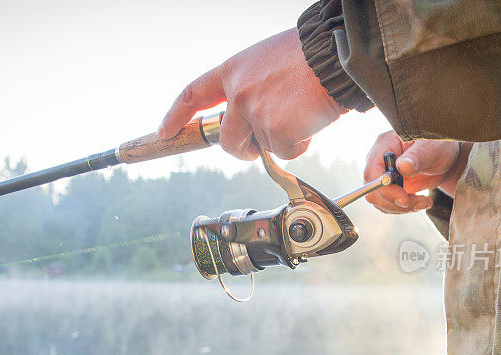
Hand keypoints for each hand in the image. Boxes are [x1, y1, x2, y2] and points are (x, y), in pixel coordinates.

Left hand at [157, 28, 346, 160]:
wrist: (334, 55)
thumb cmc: (309, 55)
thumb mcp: (267, 61)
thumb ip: (252, 86)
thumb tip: (252, 116)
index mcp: (233, 71)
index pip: (193, 95)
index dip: (176, 115)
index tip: (165, 131)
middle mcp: (238, 93)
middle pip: (227, 140)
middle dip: (243, 150)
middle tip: (259, 148)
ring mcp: (254, 114)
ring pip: (262, 148)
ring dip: (280, 141)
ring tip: (300, 116)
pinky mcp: (275, 132)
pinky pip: (285, 152)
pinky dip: (300, 144)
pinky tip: (310, 121)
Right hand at [363, 131, 470, 213]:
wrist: (443, 157)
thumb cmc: (438, 146)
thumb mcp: (432, 148)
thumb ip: (417, 156)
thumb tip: (402, 166)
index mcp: (385, 145)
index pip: (373, 171)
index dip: (383, 188)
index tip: (404, 198)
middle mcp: (378, 161)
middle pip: (372, 189)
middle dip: (394, 201)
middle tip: (419, 202)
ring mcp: (381, 175)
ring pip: (378, 200)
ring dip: (401, 207)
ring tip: (424, 202)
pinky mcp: (388, 188)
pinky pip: (387, 204)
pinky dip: (404, 208)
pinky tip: (421, 202)